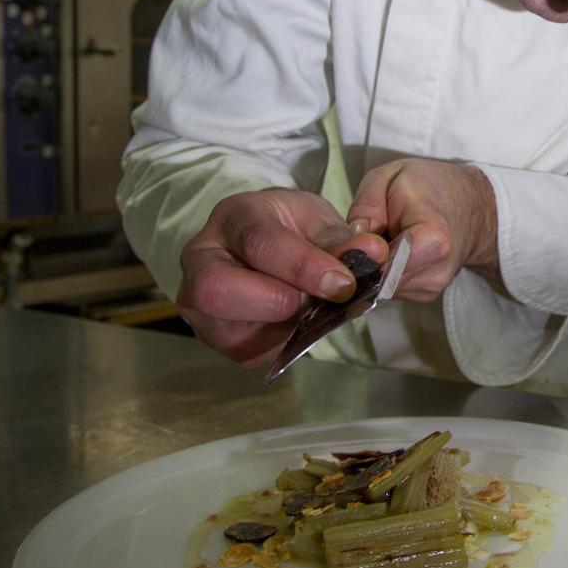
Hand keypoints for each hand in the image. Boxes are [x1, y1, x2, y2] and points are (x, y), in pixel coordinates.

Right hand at [176, 189, 387, 366]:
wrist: (268, 243)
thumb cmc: (293, 228)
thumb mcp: (319, 220)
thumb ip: (340, 240)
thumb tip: (371, 254)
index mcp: (235, 216)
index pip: (260, 243)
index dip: (303, 267)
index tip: (343, 283)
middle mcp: (201, 256)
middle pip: (216, 290)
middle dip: (275, 303)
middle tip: (317, 303)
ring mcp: (196, 299)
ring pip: (228, 331)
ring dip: (282, 328)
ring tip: (310, 310)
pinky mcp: (210, 332)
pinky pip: (244, 351)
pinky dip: (280, 342)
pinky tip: (296, 322)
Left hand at [346, 159, 498, 302]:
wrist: (473, 206)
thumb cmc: (431, 185)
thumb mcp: (391, 176)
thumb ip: (366, 206)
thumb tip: (349, 243)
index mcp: (432, 240)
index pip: (383, 266)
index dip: (358, 255)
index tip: (354, 239)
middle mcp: (436, 272)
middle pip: (375, 279)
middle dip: (360, 262)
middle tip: (362, 235)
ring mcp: (431, 288)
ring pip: (379, 286)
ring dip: (371, 267)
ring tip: (382, 238)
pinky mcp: (425, 295)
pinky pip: (389, 287)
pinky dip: (383, 271)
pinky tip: (392, 250)